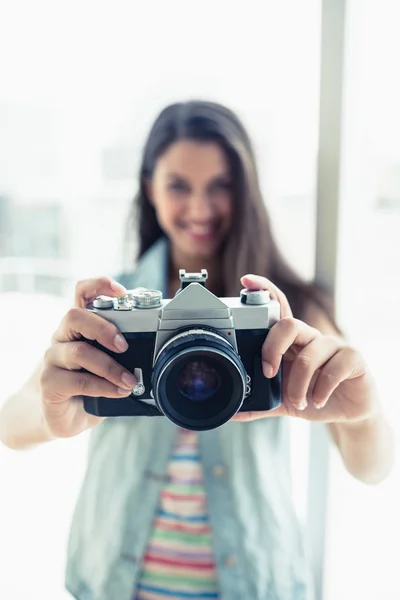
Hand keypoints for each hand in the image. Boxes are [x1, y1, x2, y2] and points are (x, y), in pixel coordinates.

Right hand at [40, 278, 135, 438]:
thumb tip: (156, 355)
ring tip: (130, 381)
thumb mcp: (111, 364)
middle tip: (124, 346)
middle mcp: (63, 337)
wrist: (66, 418)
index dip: (99, 286)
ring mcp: (53, 359)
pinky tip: (118, 392)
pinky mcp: (49, 382)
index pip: (82, 293)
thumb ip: (125, 354)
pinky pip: (78, 380)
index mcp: (80, 326)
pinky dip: (103, 386)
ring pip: (78, 352)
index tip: (121, 292)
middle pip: (74, 316)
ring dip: (110, 367)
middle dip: (103, 328)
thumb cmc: (91, 386)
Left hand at [232, 274, 378, 423]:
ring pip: (309, 355)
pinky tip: (318, 401)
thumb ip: (259, 404)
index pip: (279, 308)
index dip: (265, 290)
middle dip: (272, 349)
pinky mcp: (353, 358)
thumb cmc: (312, 397)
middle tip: (268, 373)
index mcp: (291, 342)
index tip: (246, 281)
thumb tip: (231, 413)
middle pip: (289, 325)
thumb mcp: (281, 403)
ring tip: (298, 402)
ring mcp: (333, 345)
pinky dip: (321, 390)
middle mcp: (310, 337)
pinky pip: (333, 368)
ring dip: (298, 385)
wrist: (345, 414)